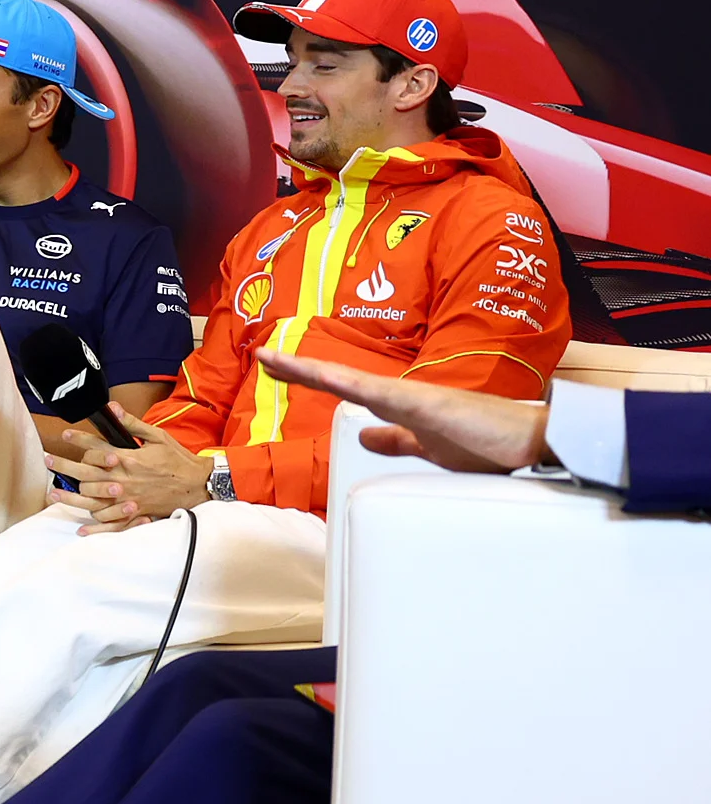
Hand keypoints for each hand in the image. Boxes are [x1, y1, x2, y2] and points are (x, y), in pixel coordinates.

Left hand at [51, 404, 210, 533]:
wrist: (198, 485)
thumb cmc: (178, 460)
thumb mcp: (158, 437)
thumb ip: (132, 424)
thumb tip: (113, 408)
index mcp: (128, 459)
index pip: (96, 448)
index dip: (78, 440)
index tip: (65, 435)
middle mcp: (124, 480)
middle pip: (86, 475)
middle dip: (63, 466)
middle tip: (47, 459)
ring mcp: (127, 499)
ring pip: (92, 501)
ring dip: (70, 497)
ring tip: (52, 493)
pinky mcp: (134, 513)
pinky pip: (111, 523)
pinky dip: (95, 526)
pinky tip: (80, 527)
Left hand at [256, 348, 549, 473]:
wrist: (540, 445)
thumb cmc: (491, 446)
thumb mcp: (429, 447)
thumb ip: (396, 440)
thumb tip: (364, 435)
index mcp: (401, 406)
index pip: (346, 389)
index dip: (312, 378)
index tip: (277, 367)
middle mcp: (402, 396)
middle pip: (340, 378)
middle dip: (300, 368)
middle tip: (262, 355)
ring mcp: (415, 398)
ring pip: (351, 380)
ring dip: (312, 370)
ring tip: (273, 359)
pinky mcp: (430, 407)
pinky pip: (381, 394)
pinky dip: (351, 385)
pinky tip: (324, 376)